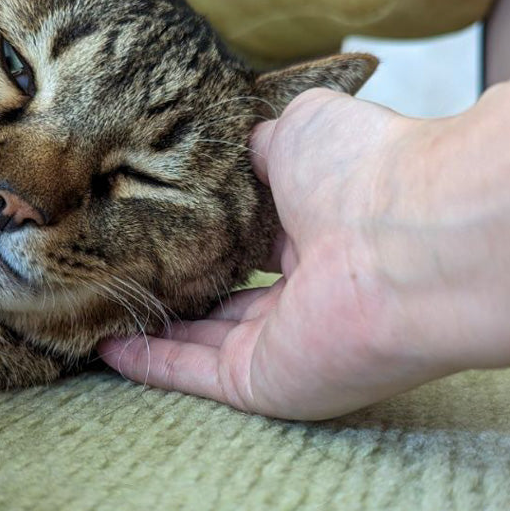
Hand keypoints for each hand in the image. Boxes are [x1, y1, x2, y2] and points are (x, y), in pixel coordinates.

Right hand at [98, 88, 450, 419]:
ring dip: (159, 330)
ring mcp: (289, 342)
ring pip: (209, 341)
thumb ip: (270, 143)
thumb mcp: (305, 129)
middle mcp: (310, 292)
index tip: (166, 224)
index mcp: (325, 231)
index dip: (217, 236)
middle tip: (123, 272)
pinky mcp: (266, 381)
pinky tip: (106, 348)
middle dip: (187, 289)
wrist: (409, 238)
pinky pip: (196, 373)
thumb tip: (249, 145)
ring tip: (101, 310)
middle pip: (235, 298)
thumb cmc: (366, 171)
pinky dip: (151, 364)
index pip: (261, 243)